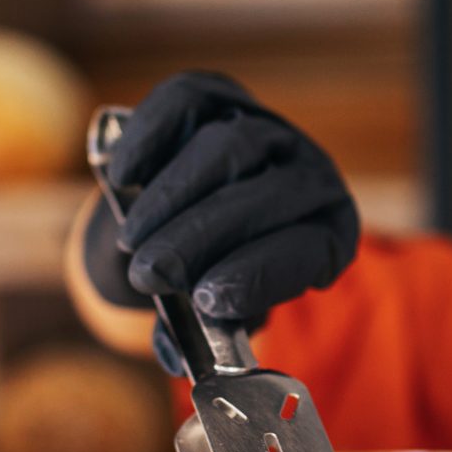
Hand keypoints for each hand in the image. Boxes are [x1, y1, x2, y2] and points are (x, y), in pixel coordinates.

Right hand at [88, 72, 358, 329]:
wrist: (194, 218)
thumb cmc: (215, 274)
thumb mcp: (218, 313)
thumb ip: (198, 336)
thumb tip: (175, 356)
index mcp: (329, 234)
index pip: (308, 248)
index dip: (257, 274)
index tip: (206, 300)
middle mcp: (308, 174)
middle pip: (264, 196)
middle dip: (200, 239)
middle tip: (150, 274)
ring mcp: (264, 128)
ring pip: (226, 149)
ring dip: (171, 199)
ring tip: (132, 241)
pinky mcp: (216, 96)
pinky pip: (187, 101)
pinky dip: (152, 134)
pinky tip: (123, 172)